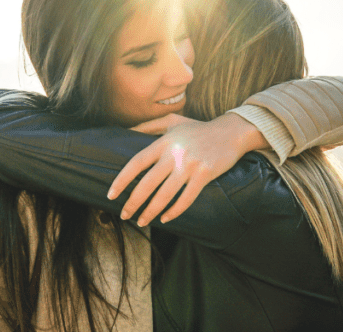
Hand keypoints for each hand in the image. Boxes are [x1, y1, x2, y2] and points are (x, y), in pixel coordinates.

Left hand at [108, 112, 262, 225]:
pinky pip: (186, 199)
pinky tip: (165, 218)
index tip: (111, 195)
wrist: (231, 132)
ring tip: (142, 221)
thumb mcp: (172, 121)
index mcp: (164, 142)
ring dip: (150, 211)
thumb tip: (126, 131)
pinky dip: (174, 211)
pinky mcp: (204, 175)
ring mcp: (190, 165)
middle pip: (147, 183)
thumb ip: (148, 126)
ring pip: (165, 195)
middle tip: (124, 215)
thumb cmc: (199, 128)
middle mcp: (174, 154)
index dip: (121, 180)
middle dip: (133, 202)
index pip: (136, 163)